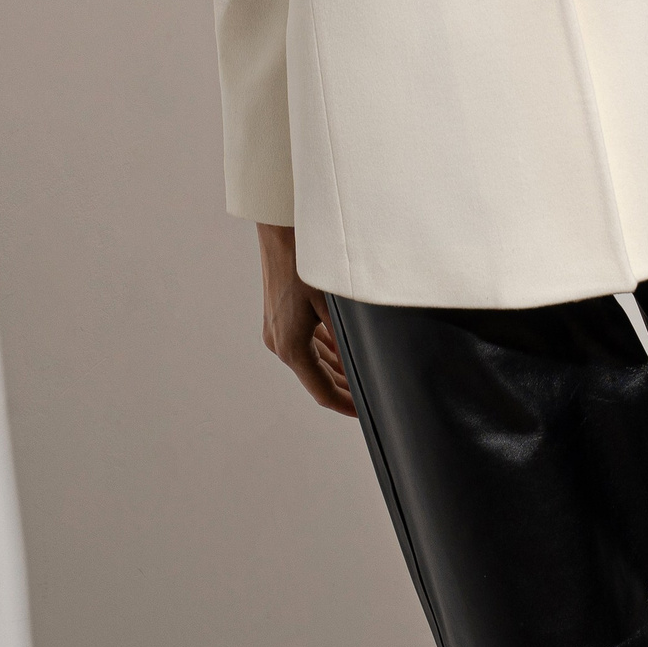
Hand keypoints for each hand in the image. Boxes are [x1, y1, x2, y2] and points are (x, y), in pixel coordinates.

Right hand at [258, 222, 356, 415]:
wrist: (279, 232)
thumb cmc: (306, 263)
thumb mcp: (331, 305)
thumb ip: (344, 341)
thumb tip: (360, 368)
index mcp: (292, 347)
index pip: (322, 391)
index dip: (345, 405)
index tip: (365, 414)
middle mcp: (280, 344)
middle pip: (316, 379)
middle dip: (344, 389)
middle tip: (371, 398)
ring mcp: (276, 331)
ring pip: (311, 362)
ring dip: (335, 371)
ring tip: (362, 379)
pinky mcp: (278, 319)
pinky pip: (305, 345)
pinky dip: (324, 353)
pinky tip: (343, 352)